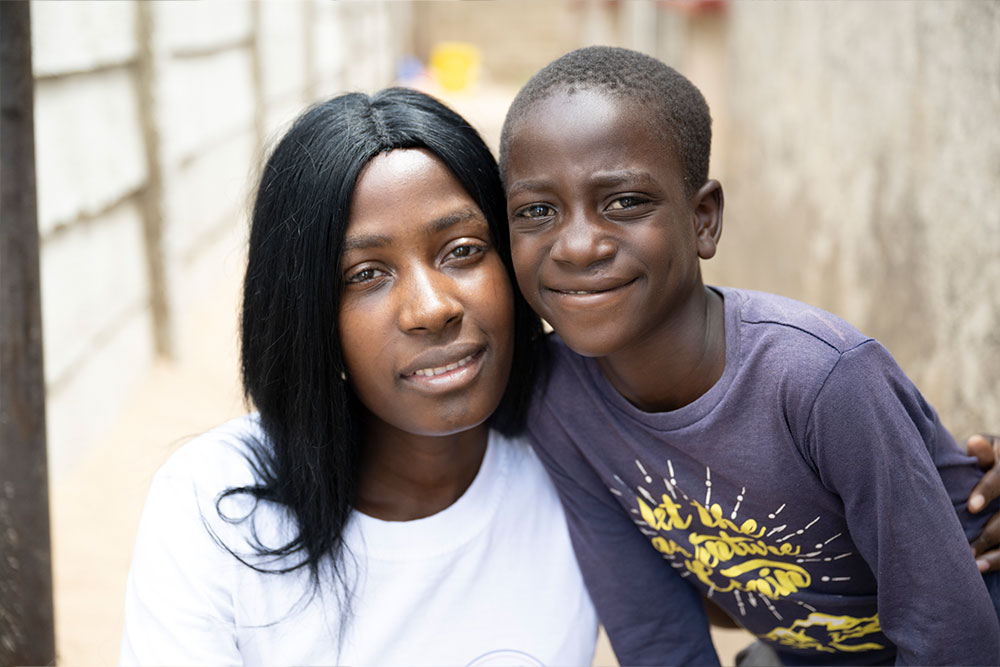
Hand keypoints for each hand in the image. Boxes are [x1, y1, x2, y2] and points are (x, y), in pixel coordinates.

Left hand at [966, 434, 999, 571]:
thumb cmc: (988, 459)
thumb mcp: (990, 451)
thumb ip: (983, 453)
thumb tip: (975, 442)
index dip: (988, 491)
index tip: (971, 507)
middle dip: (991, 533)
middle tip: (966, 549)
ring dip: (998, 554)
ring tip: (975, 566)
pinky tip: (984, 568)